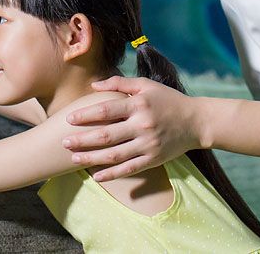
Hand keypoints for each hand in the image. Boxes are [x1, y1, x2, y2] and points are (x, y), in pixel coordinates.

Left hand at [62, 76, 200, 181]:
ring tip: (73, 159)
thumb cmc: (168, 100)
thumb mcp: (146, 85)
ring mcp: (148, 144)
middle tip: (64, 142)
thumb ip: (119, 83)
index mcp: (139, 105)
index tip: (69, 119)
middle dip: (82, 140)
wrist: (196, 121)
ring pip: (114, 155)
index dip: (86, 116)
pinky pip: (129, 169)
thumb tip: (94, 85)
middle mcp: (142, 125)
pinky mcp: (153, 159)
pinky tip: (96, 176)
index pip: (107, 111)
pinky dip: (111, 174)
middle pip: (106, 136)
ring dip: (91, 158)